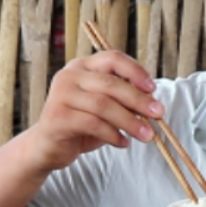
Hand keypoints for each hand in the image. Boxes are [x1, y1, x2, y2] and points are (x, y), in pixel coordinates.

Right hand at [26, 50, 162, 171]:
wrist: (47, 147)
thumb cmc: (79, 125)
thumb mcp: (103, 108)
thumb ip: (122, 100)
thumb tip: (152, 102)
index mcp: (82, 66)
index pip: (112, 58)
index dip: (135, 71)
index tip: (153, 88)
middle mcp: (69, 76)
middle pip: (111, 84)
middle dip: (139, 100)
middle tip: (158, 114)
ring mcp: (61, 95)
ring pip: (103, 105)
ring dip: (130, 121)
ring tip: (146, 135)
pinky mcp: (57, 117)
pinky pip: (93, 124)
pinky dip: (113, 135)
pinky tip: (123, 143)